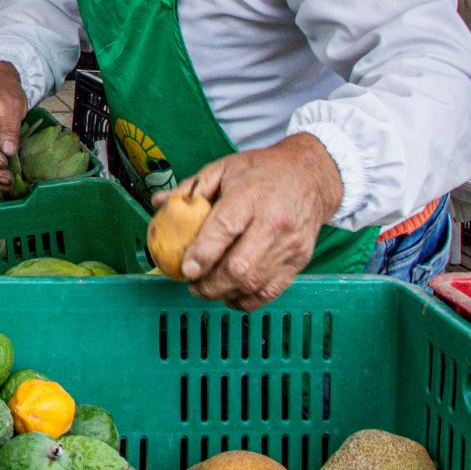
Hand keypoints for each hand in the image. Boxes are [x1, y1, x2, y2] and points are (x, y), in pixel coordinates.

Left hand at [158, 133, 343, 310]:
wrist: (310, 177)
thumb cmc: (261, 172)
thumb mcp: (223, 168)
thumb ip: (191, 189)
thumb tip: (159, 204)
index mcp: (250, 195)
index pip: (225, 229)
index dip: (203, 253)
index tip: (186, 269)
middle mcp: (273, 222)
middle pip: (240, 266)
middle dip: (209, 283)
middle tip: (192, 284)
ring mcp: (289, 246)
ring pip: (254, 284)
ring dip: (224, 294)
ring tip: (206, 289)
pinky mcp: (299, 261)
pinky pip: (270, 292)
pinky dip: (246, 301)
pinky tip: (230, 295)